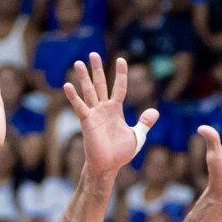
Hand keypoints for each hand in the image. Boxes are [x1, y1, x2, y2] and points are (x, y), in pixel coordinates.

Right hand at [65, 55, 157, 177]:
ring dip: (83, 77)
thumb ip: (144, 123)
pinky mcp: (87, 122)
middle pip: (100, 84)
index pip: (119, 87)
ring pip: (88, 91)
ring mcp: (94, 114)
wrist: (108, 166)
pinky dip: (73, 97)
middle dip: (97, 70)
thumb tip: (154, 112)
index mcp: (115, 110)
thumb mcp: (137, 136)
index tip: (121, 59)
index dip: (121, 74)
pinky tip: (67, 85)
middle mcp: (103, 109)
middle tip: (93, 54)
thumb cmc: (120, 153)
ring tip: (78, 63)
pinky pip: (80, 107)